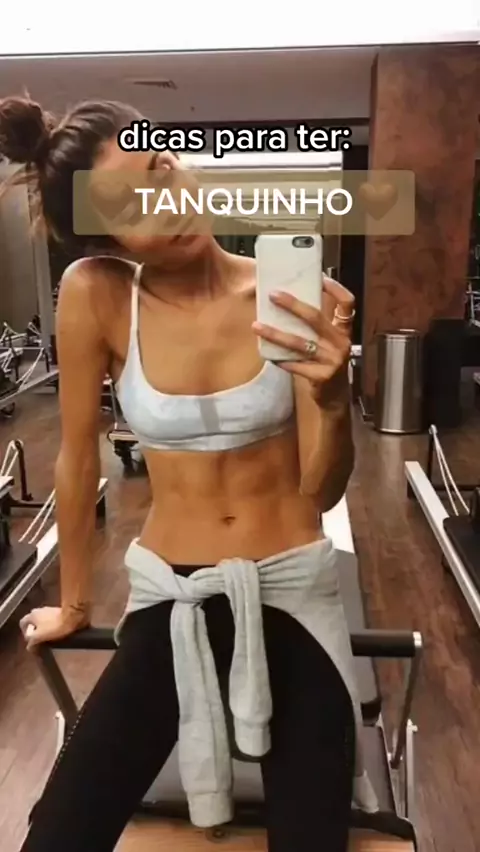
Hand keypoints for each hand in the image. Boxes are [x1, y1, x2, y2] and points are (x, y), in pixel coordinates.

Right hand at [19, 605, 89, 650]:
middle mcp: (39, 610)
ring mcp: (50, 610)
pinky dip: (52, 626)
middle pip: (33, 622)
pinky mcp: (59, 612)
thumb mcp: (38, 636)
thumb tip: (29, 647)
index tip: (30, 640)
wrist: (72, 616)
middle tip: (39, 640)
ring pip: (43, 621)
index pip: (22, 623)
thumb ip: (31, 641)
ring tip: (49, 638)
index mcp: (32, 615)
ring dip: (44, 629)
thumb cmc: (54, 626)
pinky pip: (52, 620)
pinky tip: (57, 633)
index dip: (24, 632)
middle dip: (35, 631)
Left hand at [252, 275, 354, 408]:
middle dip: (293, 305)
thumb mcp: (328, 344)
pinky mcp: (322, 376)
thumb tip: (287, 305)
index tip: (319, 277)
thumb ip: (316, 328)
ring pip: (300, 342)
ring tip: (257, 326)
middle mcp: (341, 343)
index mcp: (343, 331)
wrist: (336, 398)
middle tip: (273, 295)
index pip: (347, 303)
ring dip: (276, 333)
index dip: (335, 288)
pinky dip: (281, 360)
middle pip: (316, 318)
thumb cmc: (327, 365)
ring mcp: (333, 360)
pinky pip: (296, 365)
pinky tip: (268, 356)